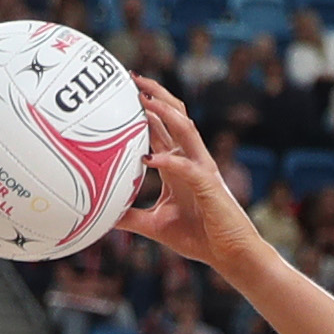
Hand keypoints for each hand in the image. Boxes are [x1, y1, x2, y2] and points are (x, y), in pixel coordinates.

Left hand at [114, 86, 266, 275]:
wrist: (230, 255)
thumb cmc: (199, 238)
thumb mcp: (155, 226)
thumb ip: (131, 217)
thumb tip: (103, 216)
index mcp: (178, 165)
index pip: (160, 128)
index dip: (144, 108)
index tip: (124, 90)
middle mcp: (190, 160)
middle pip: (175, 115)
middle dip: (155, 94)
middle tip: (132, 78)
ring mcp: (202, 169)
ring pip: (186, 129)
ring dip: (165, 112)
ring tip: (144, 99)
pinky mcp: (209, 185)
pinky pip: (187, 167)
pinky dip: (169, 161)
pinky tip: (149, 158)